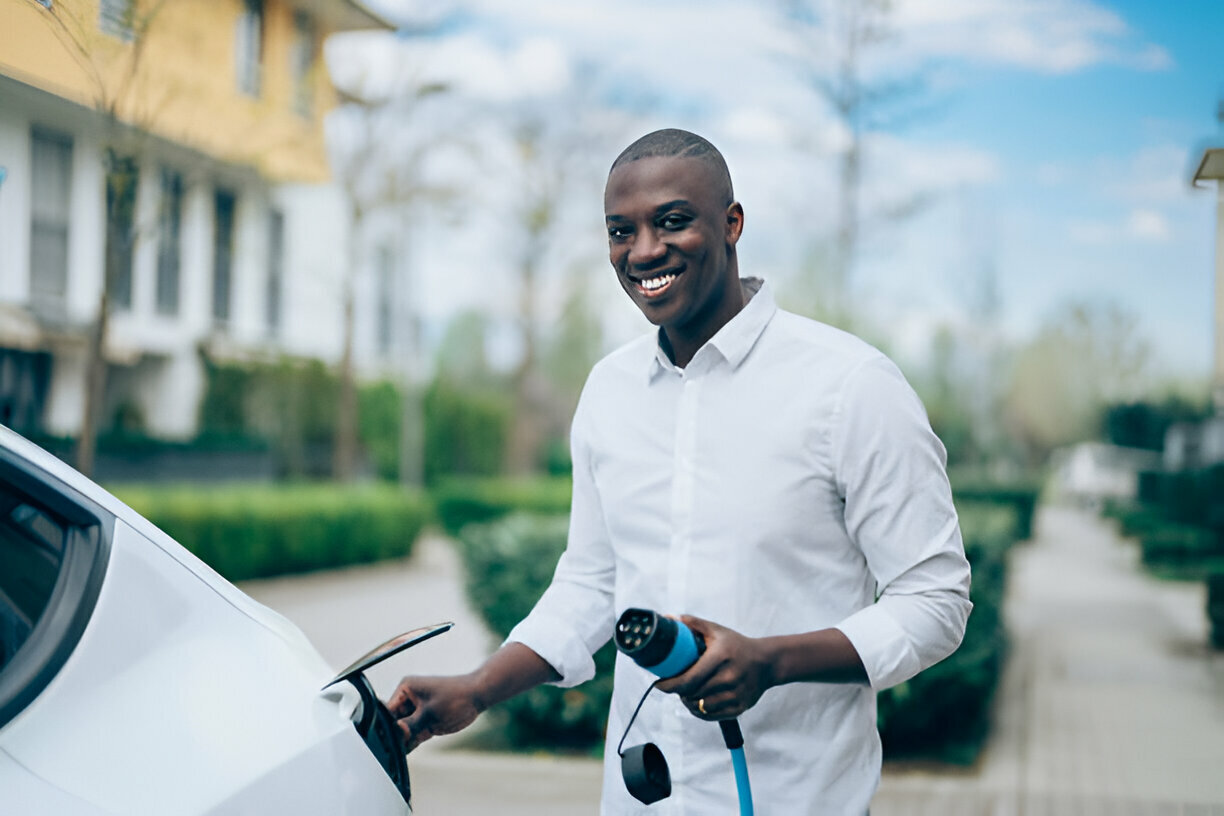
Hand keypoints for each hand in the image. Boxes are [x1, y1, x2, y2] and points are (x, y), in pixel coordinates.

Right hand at [386, 674, 482, 753]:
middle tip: (395, 749)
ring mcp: (416, 710)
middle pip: (394, 722)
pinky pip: (413, 734)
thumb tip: (395, 735)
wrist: (478, 697)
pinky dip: (412, 742)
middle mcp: (408, 698)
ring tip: (402, 750)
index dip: (386, 728)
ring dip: (404, 741)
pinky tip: (409, 750)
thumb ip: (410, 726)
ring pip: (403, 731)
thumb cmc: (456, 697)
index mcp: (405, 689)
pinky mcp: (425, 721)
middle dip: (396, 736)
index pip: (387, 711)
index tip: (384, 743)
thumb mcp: (430, 714)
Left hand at [654, 615, 773, 720]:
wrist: (767, 662)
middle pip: (692, 694)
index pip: (688, 679)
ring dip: (688, 702)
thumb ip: (693, 624)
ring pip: (700, 707)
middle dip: (678, 692)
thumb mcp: (716, 631)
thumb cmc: (737, 646)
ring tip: (687, 693)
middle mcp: (729, 677)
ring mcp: (735, 694)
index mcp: (720, 657)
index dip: (670, 685)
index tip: (659, 684)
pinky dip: (700, 711)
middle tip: (674, 686)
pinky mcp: (740, 707)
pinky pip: (711, 716)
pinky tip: (698, 701)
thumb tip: (669, 617)